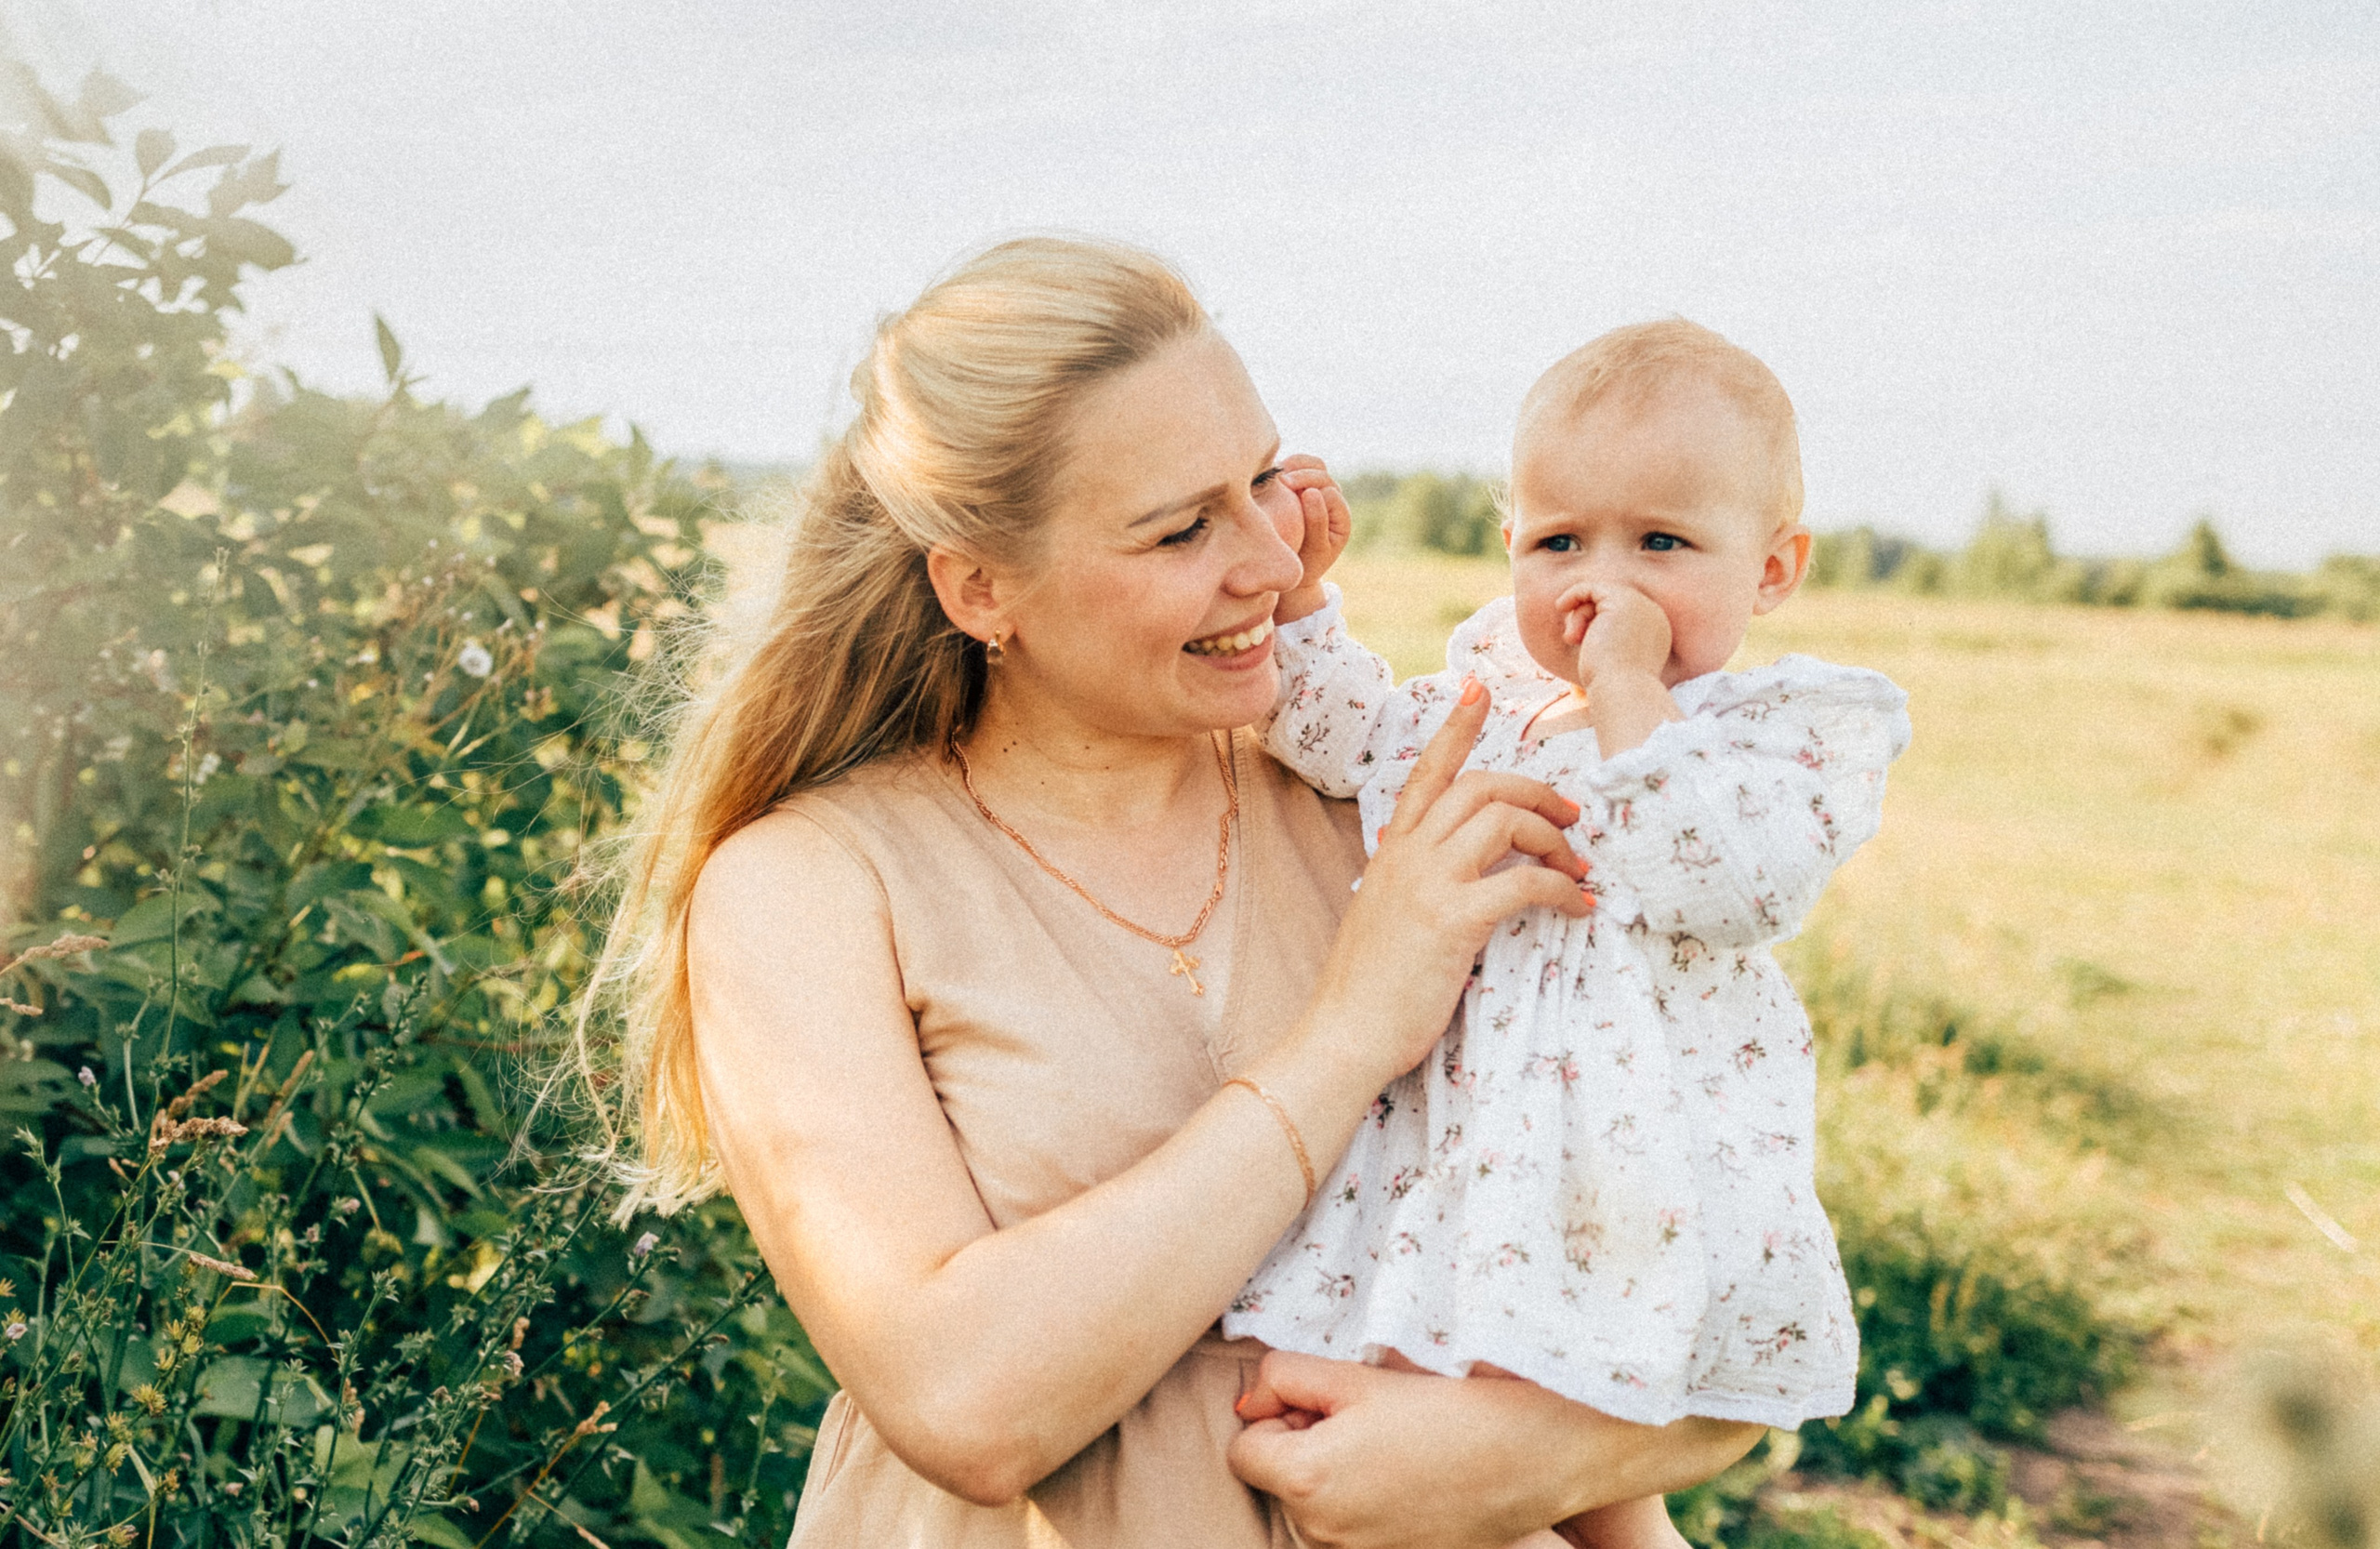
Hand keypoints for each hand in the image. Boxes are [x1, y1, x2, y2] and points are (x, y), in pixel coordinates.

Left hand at [1230, 1351, 1755, 1547]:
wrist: (1535, 1455)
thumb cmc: (1449, 1409)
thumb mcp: (1357, 1376)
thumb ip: (1285, 1379)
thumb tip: (1249, 1402)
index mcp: (1304, 1482)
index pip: (1245, 1445)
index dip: (1279, 1413)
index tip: (1327, 1399)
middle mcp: (1322, 1533)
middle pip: (1279, 1476)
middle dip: (1308, 1442)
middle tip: (1372, 1416)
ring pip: (1315, 1502)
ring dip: (1338, 1470)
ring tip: (1398, 1444)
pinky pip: (1354, 1525)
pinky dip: (1369, 1499)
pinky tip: (1414, 1473)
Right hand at [1275, 454, 1352, 624]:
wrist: (1294, 571)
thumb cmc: (1305, 565)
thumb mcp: (1315, 549)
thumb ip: (1317, 522)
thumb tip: (1311, 492)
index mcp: (1341, 516)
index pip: (1330, 493)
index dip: (1312, 490)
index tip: (1290, 492)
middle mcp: (1332, 501)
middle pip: (1323, 474)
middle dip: (1303, 475)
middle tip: (1282, 482)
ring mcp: (1317, 492)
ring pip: (1312, 465)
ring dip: (1295, 465)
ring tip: (1277, 472)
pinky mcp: (1301, 489)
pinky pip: (1297, 467)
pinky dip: (1286, 466)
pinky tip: (1271, 473)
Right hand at [1309, 679, 1592, 1084]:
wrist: (1343, 1035)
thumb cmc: (1368, 987)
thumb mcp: (1385, 914)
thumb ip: (1412, 881)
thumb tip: (1449, 871)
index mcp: (1392, 850)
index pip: (1426, 772)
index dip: (1455, 727)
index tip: (1478, 688)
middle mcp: (1408, 854)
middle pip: (1482, 787)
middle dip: (1536, 793)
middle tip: (1571, 819)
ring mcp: (1429, 882)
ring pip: (1504, 819)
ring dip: (1553, 838)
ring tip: (1576, 868)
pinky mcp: (1454, 919)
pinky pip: (1525, 881)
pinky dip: (1562, 887)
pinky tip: (1578, 906)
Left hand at [1556, 581, 1669, 688]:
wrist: (1624, 693)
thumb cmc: (1615, 689)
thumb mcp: (1612, 666)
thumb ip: (1608, 646)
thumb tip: (1589, 638)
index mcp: (1657, 632)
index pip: (1623, 615)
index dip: (1597, 622)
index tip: (1579, 640)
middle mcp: (1654, 615)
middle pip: (1611, 603)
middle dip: (1587, 618)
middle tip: (1572, 639)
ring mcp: (1641, 605)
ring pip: (1600, 597)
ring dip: (1579, 617)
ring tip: (1571, 640)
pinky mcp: (1622, 600)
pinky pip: (1591, 587)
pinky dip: (1574, 595)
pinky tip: (1560, 607)